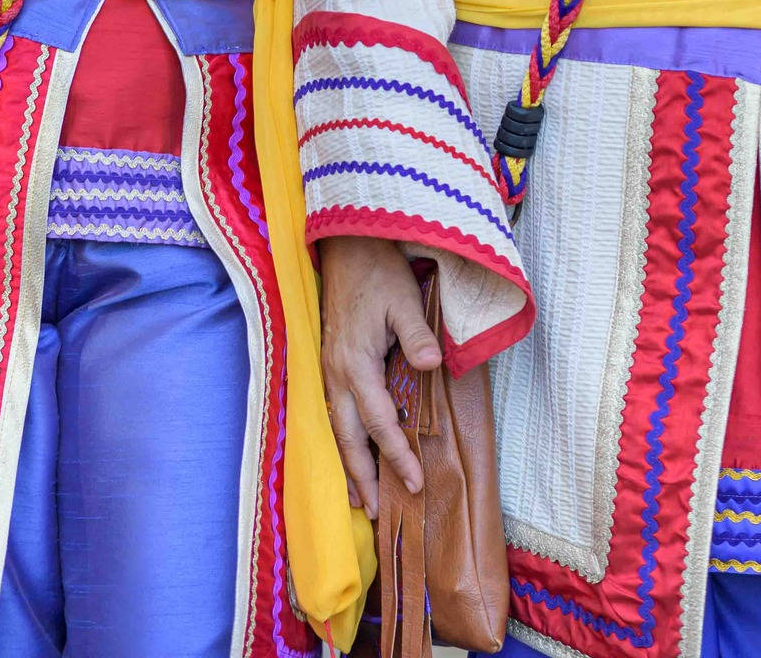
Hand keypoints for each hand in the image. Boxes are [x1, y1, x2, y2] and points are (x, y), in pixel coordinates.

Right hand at [319, 236, 441, 518]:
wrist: (346, 247)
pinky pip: (335, 413)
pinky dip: (344, 440)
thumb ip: (416, 334)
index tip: (415, 482)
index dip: (396, 454)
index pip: (379, 421)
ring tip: (359, 498)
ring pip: (337, 429)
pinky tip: (352, 452)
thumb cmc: (379, 272)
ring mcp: (329, 370)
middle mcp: (336, 373)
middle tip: (374, 512)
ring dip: (348, 463)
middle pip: (348, 437)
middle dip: (361, 476)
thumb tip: (431, 366)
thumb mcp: (404, 298)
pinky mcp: (330, 364)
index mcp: (355, 362)